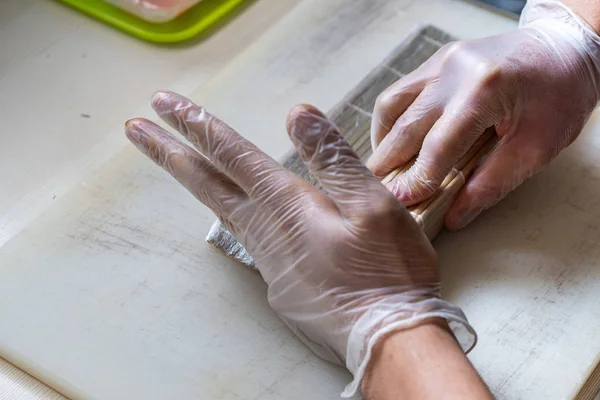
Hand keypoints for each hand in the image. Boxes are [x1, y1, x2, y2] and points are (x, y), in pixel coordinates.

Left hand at [125, 91, 474, 396]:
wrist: (385, 340)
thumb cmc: (387, 272)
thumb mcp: (374, 205)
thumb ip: (333, 158)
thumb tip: (298, 114)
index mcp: (287, 205)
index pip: (232, 154)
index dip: (197, 125)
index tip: (163, 105)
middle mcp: (267, 231)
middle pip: (207, 183)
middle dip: (170, 152)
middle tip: (135, 130)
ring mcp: (269, 261)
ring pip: (223, 211)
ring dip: (198, 182)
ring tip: (180, 162)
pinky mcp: (279, 284)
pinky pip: (250, 240)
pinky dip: (234, 217)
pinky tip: (244, 215)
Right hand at [367, 0, 599, 228]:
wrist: (565, 46)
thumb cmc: (560, 94)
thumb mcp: (537, 147)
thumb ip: (492, 183)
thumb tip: (455, 214)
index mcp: (484, 90)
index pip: (437, 146)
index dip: (416, 179)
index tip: (400, 204)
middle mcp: (454, 70)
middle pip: (405, 125)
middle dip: (387, 163)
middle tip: (377, 192)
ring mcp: (442, 61)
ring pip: (392, 105)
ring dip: (383, 140)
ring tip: (384, 168)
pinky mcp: (437, 61)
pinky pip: (401, 92)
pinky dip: (392, 120)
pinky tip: (396, 141)